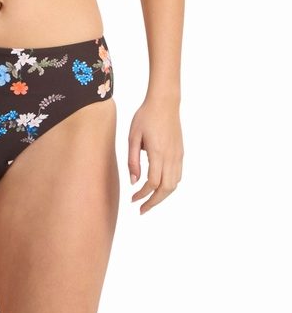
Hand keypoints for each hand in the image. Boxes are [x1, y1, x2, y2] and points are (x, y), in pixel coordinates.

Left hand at [128, 94, 183, 214]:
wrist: (165, 102)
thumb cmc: (145, 116)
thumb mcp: (133, 136)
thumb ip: (133, 160)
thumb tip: (133, 181)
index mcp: (158, 153)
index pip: (152, 183)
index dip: (143, 195)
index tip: (133, 199)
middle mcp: (171, 156)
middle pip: (166, 189)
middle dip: (154, 202)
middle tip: (141, 209)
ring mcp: (178, 155)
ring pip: (174, 184)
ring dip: (163, 196)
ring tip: (150, 200)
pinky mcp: (181, 152)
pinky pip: (178, 175)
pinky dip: (169, 186)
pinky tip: (160, 186)